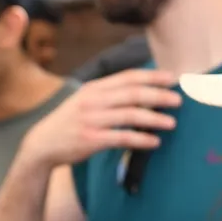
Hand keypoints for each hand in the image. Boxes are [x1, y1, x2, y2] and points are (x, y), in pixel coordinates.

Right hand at [20, 68, 182, 168]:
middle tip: (179, 100)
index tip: (173, 77)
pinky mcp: (91, 139)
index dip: (152, 76)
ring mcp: (91, 119)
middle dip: (158, 95)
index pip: (128, 77)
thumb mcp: (86, 101)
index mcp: (94, 88)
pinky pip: (122, 138)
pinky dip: (141, 140)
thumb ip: (110, 95)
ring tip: (172, 123)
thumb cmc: (71, 121)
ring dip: (154, 118)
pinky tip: (155, 142)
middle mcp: (93, 100)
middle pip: (133, 94)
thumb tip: (144, 92)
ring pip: (130, 115)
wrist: (42, 144)